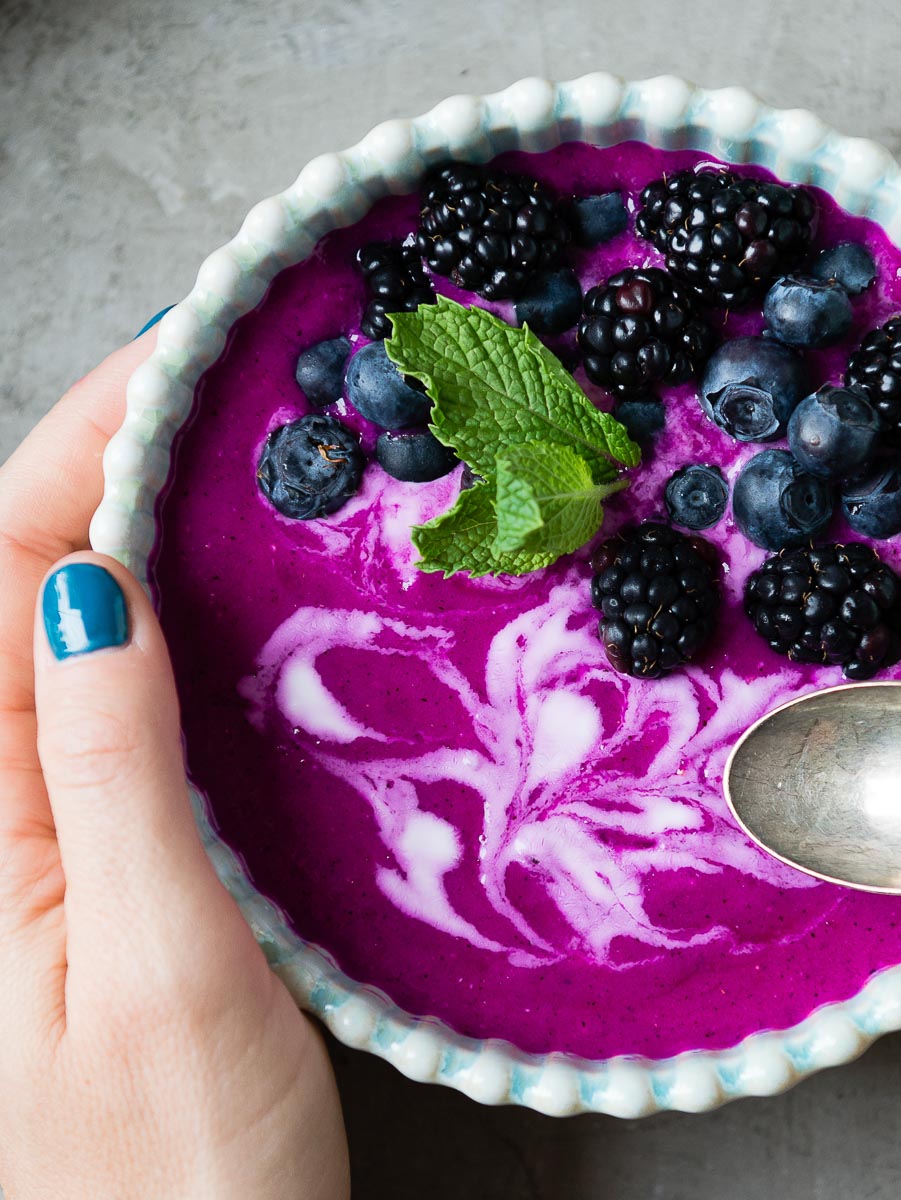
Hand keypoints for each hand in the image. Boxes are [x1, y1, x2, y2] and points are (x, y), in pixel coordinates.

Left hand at [0, 334, 348, 1198]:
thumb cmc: (173, 1175)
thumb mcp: (153, 964)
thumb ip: (103, 769)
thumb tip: (85, 580)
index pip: (0, 579)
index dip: (83, 450)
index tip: (179, 360)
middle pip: (16, 581)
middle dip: (104, 456)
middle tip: (210, 375)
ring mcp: (33, 826)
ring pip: (65, 628)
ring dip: (132, 518)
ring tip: (219, 444)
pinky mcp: (89, 848)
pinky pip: (106, 690)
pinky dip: (159, 607)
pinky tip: (217, 577)